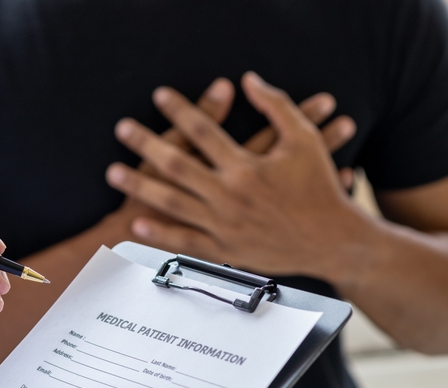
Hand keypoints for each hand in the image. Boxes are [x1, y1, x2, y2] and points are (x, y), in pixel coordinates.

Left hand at [105, 72, 360, 278]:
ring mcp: (225, 225)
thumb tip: (249, 78)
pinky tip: (138, 221)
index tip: (160, 95)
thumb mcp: (304, 140)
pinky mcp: (227, 249)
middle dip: (146, 144)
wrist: (333, 241)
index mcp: (247, 168)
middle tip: (123, 129)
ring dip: (141, 186)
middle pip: (177, 165)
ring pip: (173, 202)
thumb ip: (276, 106)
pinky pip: (186, 241)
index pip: (204, 131)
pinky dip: (160, 233)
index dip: (180, 109)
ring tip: (114, 172)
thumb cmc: (320, 189)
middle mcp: (231, 196)